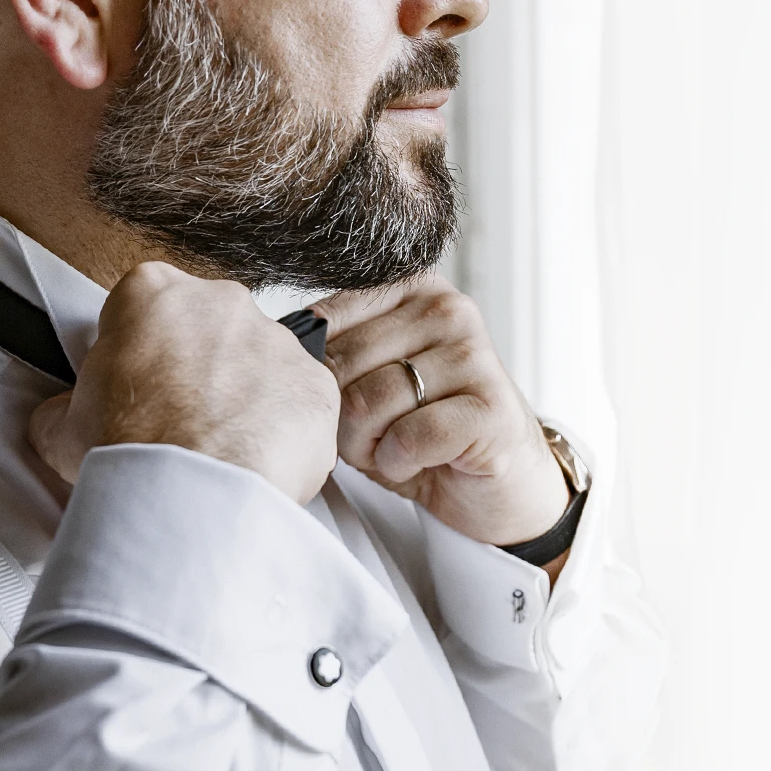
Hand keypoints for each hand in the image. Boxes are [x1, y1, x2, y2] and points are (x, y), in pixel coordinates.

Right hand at [28, 262, 339, 503]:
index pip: (146, 308)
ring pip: (262, 367)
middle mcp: (221, 303)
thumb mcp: (61, 428)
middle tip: (180, 425)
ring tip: (219, 455)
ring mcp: (275, 340)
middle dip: (201, 371)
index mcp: (152, 293)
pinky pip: (301, 407)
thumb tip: (58, 420)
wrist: (188, 495)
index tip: (137, 387)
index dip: (140, 352)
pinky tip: (255, 466)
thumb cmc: (130, 452)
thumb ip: (63, 409)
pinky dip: (285, 434)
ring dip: (245, 401)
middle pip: (212, 331)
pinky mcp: (314, 385)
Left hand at [315, 278, 569, 549]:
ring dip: (367, 445)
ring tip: (393, 449)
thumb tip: (276, 346)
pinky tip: (418, 463)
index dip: (317, 379)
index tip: (344, 399)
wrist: (495, 482)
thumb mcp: (367, 377)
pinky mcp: (491, 409)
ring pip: (369, 402)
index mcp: (412, 288)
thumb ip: (331, 351)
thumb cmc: (422, 427)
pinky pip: (409, 438)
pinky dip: (399, 463)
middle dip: (340, 418)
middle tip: (370, 437)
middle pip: (342, 364)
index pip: (324, 322)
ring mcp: (475, 356)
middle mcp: (448, 309)